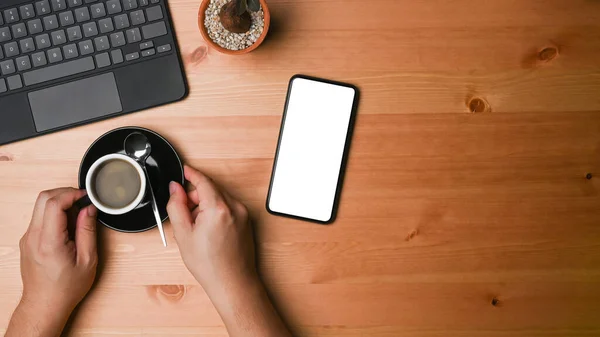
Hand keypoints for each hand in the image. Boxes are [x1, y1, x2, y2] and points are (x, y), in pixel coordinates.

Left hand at [7, 188, 97, 336]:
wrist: (44, 304)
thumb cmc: (66, 287)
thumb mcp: (88, 260)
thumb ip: (88, 231)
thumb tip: (89, 209)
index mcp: (49, 242)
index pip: (53, 203)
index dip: (72, 194)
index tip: (86, 196)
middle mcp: (33, 237)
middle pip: (44, 198)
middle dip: (65, 193)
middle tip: (83, 200)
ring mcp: (28, 237)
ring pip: (40, 205)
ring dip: (60, 203)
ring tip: (77, 216)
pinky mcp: (28, 239)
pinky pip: (40, 217)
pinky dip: (55, 213)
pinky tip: (69, 226)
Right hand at [167, 166, 291, 336]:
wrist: (233, 283)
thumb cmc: (210, 265)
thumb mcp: (184, 234)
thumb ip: (176, 206)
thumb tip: (175, 188)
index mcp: (218, 208)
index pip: (203, 181)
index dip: (191, 174)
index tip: (184, 170)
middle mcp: (235, 207)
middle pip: (211, 189)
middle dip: (196, 196)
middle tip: (186, 215)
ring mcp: (243, 213)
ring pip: (220, 198)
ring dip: (206, 205)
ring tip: (198, 228)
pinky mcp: (247, 220)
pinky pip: (228, 207)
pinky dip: (217, 211)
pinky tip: (210, 231)